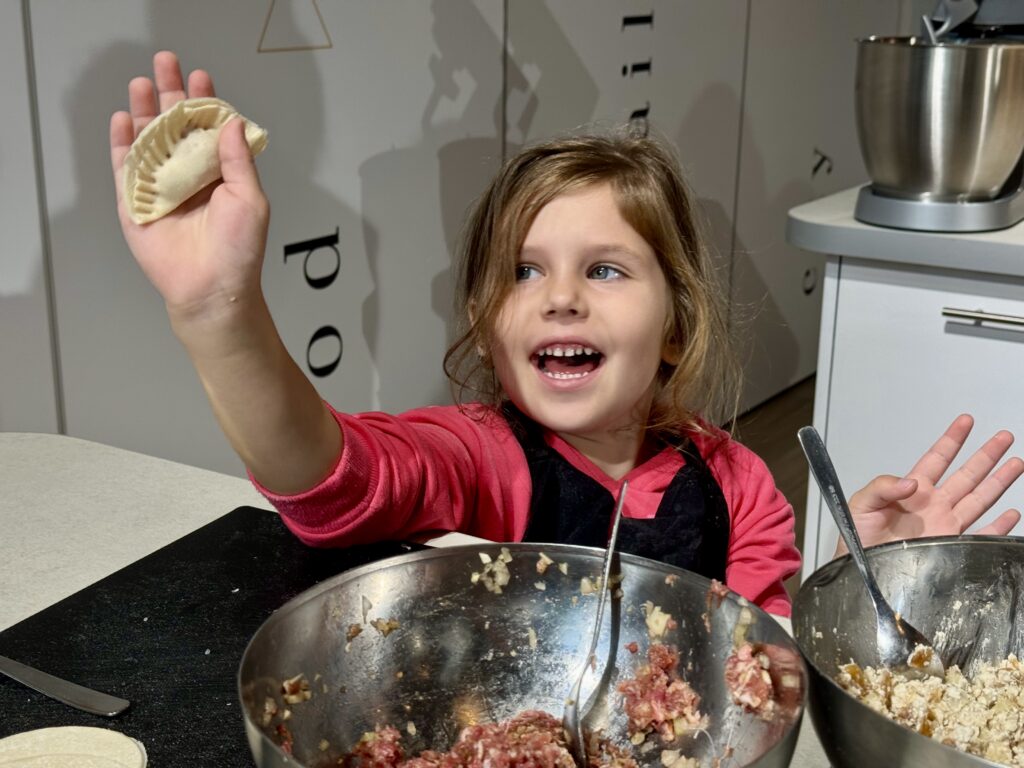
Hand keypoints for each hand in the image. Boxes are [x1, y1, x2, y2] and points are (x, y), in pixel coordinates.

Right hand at [110, 51, 268, 324]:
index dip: (204, 102)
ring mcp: (161, 187)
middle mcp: (189, 175)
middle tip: (165, 62)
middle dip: (170, 94)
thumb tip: (231, 121)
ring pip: (149, 141)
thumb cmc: (239, 249)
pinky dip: (122, 144)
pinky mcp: (136, 203)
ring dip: (144, 111)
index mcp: (219, 173)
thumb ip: (237, 160)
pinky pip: (125, 169)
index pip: (208, 129)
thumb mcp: (249, 199)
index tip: (201, 77)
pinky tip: (123, 119)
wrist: (211, 288)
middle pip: (175, 127)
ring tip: (142, 83)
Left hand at [839, 414, 1022, 555]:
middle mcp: (933, 505)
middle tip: (1004, 437)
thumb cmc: (856, 537)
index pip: (936, 459)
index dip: (951, 440)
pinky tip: (1011, 514)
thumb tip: (910, 483)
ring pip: (978, 499)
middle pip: (966, 475)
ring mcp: (944, 525)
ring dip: (998, 482)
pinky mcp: (950, 547)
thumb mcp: (860, 503)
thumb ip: (882, 487)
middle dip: (985, 456)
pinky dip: (998, 526)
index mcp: (912, 491)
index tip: (966, 421)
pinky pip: (980, 535)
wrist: (859, 568)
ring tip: (1016, 463)